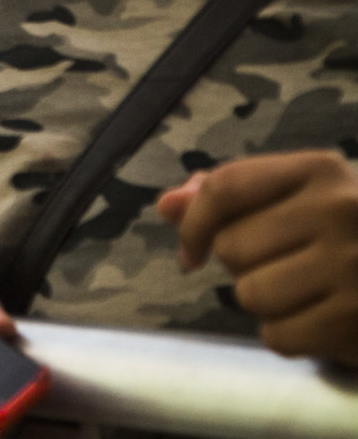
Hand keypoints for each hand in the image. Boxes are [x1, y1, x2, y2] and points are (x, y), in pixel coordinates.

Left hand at [158, 150, 357, 365]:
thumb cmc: (347, 235)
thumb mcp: (298, 198)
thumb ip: (230, 197)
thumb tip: (167, 205)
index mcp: (318, 170)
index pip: (225, 188)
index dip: (193, 223)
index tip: (192, 250)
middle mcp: (340, 210)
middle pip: (233, 247)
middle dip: (244, 265)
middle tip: (285, 266)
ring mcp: (355, 266)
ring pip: (251, 294)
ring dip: (266, 302)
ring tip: (304, 292)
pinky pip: (279, 335)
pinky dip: (289, 335)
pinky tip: (318, 319)